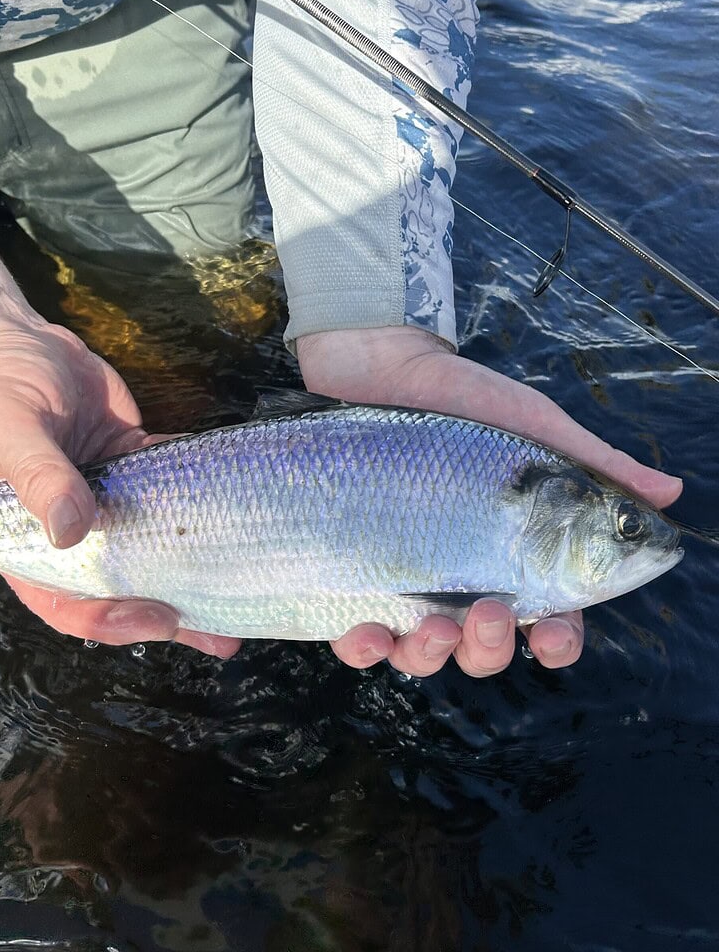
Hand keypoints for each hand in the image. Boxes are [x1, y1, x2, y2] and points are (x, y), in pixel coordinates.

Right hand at [0, 220, 237, 656]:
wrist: (12, 337)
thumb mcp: (7, 428)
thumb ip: (38, 477)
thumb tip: (71, 529)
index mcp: (25, 540)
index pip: (68, 599)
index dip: (113, 618)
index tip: (160, 617)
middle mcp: (72, 531)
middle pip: (122, 586)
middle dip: (170, 613)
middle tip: (222, 633)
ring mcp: (107, 499)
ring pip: (155, 546)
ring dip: (195, 569)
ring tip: (243, 591)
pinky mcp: (133, 463)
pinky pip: (174, 489)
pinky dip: (205, 501)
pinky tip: (239, 516)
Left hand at [297, 326, 682, 677]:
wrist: (382, 369)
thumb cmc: (466, 401)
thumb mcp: (535, 430)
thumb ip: (596, 466)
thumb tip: (670, 492)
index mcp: (518, 556)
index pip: (549, 618)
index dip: (557, 642)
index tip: (552, 637)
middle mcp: (465, 579)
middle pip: (485, 649)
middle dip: (491, 649)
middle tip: (490, 613)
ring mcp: (408, 581)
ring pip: (424, 655)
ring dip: (431, 657)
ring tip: (433, 626)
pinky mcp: (357, 575)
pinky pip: (359, 636)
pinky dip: (362, 649)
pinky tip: (363, 632)